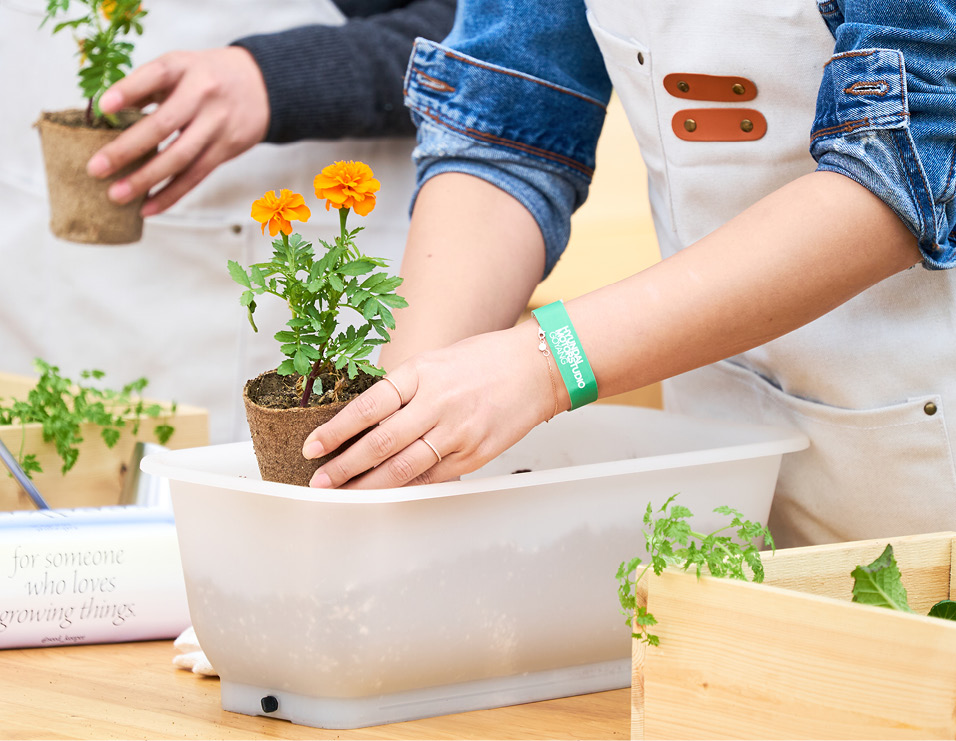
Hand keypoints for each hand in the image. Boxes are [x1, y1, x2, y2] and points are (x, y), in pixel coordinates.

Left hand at [86, 47, 269, 215]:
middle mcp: (203, 96)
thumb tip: (106, 111)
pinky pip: (195, 176)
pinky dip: (170, 194)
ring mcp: (217, 126)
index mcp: (185, 68)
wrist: (262, 86)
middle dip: (127, 150)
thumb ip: (146, 85)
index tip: (103, 107)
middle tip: (96, 169)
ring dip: (146, 180)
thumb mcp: (180, 67)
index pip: (155, 76)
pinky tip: (148, 207)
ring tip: (117, 196)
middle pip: (163, 126)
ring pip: (180, 158)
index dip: (129, 91)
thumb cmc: (208, 76)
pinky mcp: (226, 150)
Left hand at [302, 323, 567, 488]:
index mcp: (422, 372)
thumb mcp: (436, 360)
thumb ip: (404, 388)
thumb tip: (366, 419)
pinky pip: (431, 478)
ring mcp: (457, 433)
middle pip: (380, 443)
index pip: (368, 406)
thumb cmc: (486, 360)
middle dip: (343, 466)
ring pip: (403, 468)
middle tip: (319, 481)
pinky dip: (404, 488)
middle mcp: (437, 403)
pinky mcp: (474, 456)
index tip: (312, 447)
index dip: (336, 430)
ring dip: (368, 485)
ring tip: (343, 495)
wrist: (539, 369)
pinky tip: (384, 495)